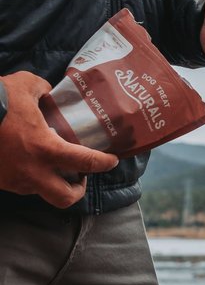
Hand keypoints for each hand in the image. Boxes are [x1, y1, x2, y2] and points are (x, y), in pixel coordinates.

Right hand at [0, 72, 118, 208]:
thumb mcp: (25, 85)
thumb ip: (43, 90)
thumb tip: (48, 91)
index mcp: (45, 149)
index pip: (85, 163)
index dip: (104, 163)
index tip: (112, 160)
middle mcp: (32, 172)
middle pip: (65, 199)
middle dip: (77, 191)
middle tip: (80, 177)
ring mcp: (13, 180)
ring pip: (40, 191)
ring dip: (50, 182)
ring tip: (50, 165)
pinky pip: (20, 184)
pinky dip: (29, 176)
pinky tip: (25, 160)